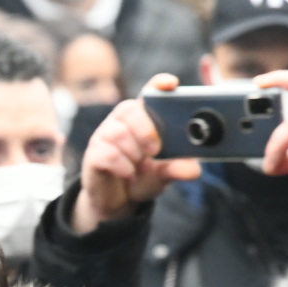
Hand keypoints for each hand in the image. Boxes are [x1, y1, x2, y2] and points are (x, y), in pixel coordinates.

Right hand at [72, 75, 201, 234]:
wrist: (119, 202)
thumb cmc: (142, 178)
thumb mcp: (165, 173)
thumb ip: (178, 168)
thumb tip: (194, 170)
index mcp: (143, 117)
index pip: (149, 92)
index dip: (158, 84)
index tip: (171, 84)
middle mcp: (121, 121)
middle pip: (128, 108)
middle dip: (145, 129)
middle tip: (155, 150)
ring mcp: (104, 136)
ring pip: (117, 133)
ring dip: (133, 152)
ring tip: (138, 165)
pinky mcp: (93, 155)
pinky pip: (107, 154)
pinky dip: (123, 166)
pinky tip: (128, 174)